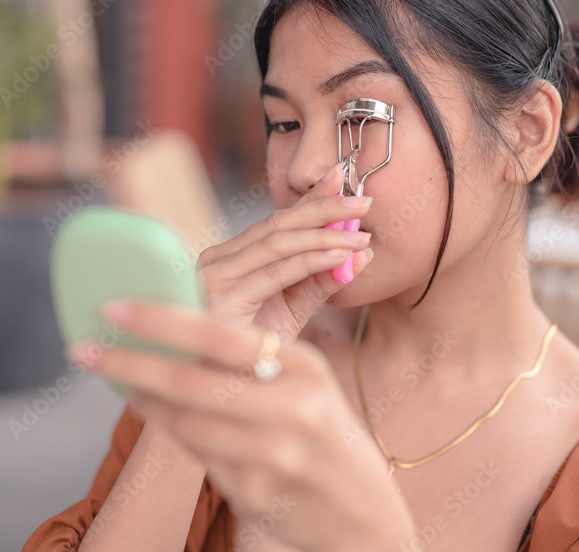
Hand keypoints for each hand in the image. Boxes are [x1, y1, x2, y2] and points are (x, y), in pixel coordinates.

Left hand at [77, 300, 413, 551]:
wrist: (363, 513)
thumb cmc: (324, 433)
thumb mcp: (305, 385)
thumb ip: (252, 359)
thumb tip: (180, 326)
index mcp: (304, 367)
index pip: (220, 335)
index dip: (161, 318)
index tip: (114, 306)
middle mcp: (291, 409)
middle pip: (189, 380)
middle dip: (127, 361)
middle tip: (82, 349)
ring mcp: (274, 456)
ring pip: (185, 421)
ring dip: (143, 400)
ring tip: (119, 381)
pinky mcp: (256, 494)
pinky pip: (198, 456)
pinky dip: (173, 433)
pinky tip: (159, 416)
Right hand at [195, 162, 373, 341]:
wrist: (215, 401)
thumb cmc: (248, 359)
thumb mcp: (290, 313)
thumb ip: (318, 282)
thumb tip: (360, 251)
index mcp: (229, 260)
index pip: (276, 221)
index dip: (311, 198)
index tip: (343, 177)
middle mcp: (216, 261)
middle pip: (278, 224)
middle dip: (324, 207)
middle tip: (364, 198)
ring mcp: (214, 278)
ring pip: (278, 243)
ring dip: (325, 232)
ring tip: (360, 229)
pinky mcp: (221, 301)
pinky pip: (275, 273)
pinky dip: (311, 260)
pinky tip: (341, 254)